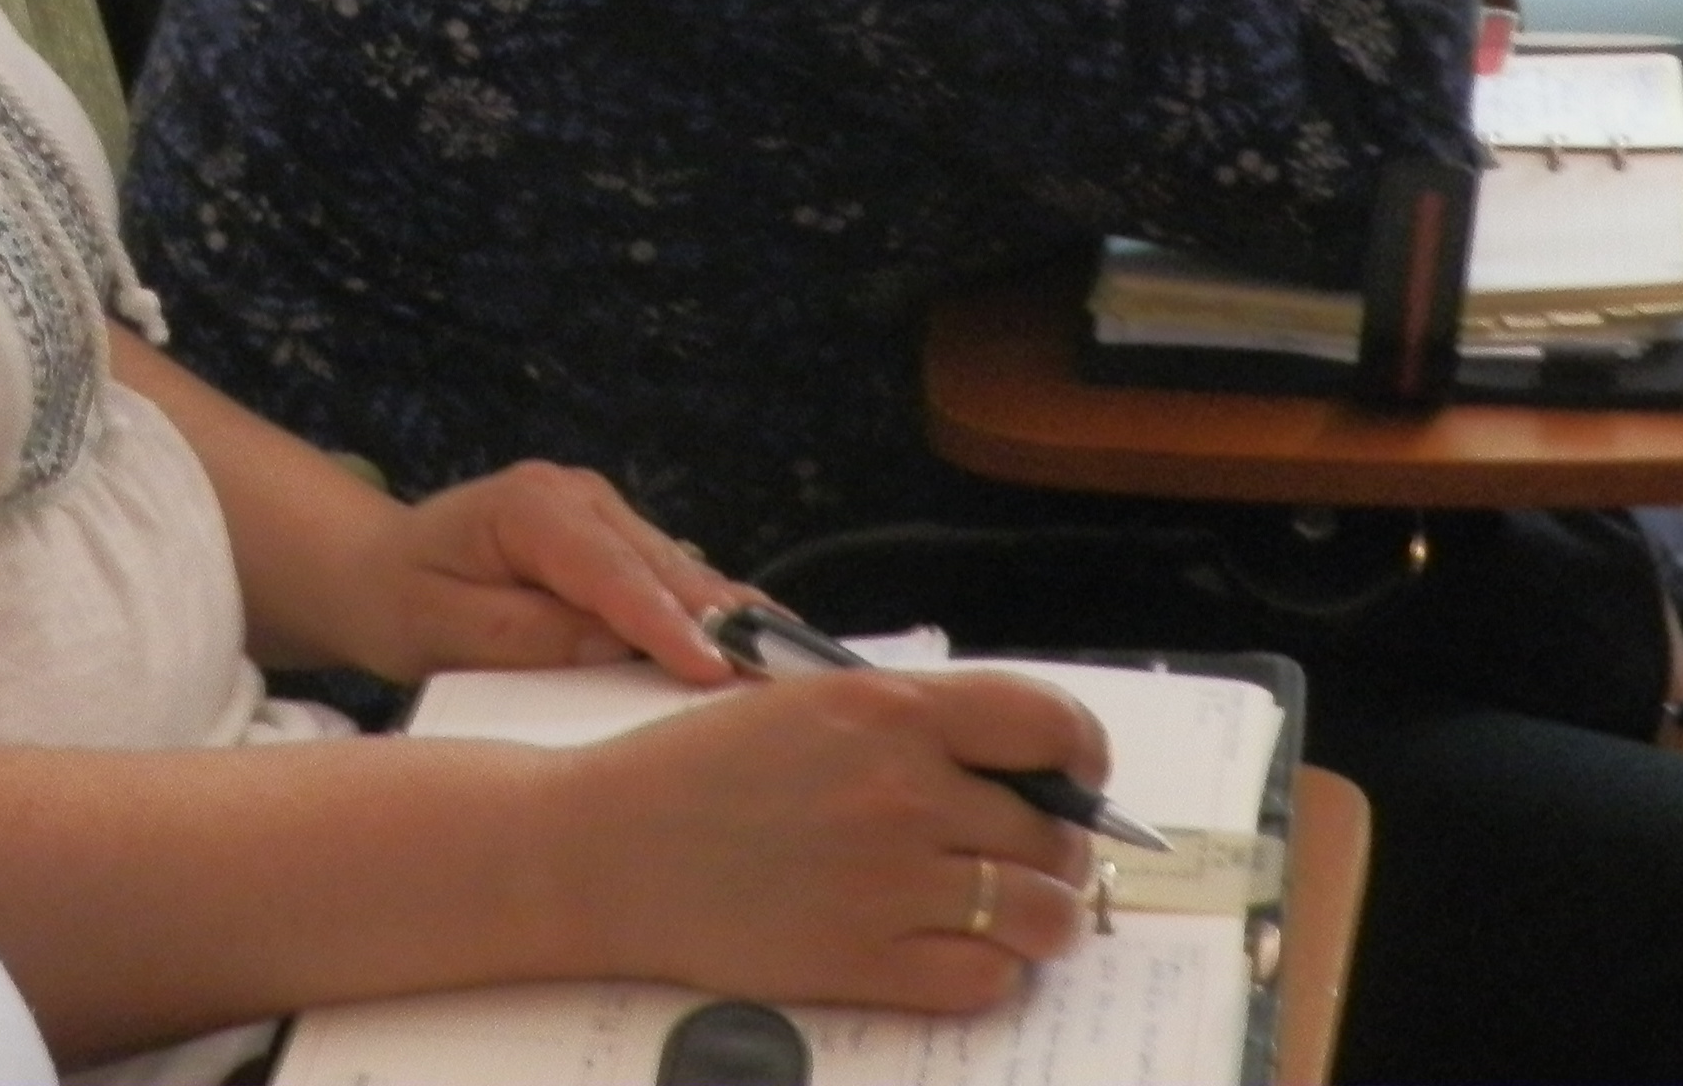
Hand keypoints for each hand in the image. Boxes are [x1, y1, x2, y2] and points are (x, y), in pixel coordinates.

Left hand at [360, 461, 750, 687]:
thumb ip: (521, 634)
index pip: (608, 571)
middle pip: (662, 567)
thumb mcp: (439, 627)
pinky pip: (675, 580)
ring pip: (682, 572)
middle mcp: (578, 497)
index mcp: (530, 506)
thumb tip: (608, 643)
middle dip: (721, 621)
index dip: (663, 621)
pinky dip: (717, 614)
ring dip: (733, 618)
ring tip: (796, 662)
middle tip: (780, 675)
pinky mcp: (621, 542)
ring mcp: (605, 513)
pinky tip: (766, 644)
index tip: (711, 666)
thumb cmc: (403, 600)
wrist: (381, 568)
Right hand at [537, 668, 1102, 1013]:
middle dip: (1051, 844)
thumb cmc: (694, 769)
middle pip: (1052, 832)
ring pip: (1042, 913)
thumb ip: (908, 723)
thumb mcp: (803, 702)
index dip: (1080, 755)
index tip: (1070, 775)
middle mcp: (903, 792)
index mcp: (888, 710)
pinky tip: (949, 947)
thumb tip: (1013, 763)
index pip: (1051, 723)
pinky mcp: (866, 963)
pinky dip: (987, 970)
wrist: (602, 849)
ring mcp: (889, 883)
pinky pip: (986, 980)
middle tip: (1016, 851)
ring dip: (1038, 913)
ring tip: (1000, 907)